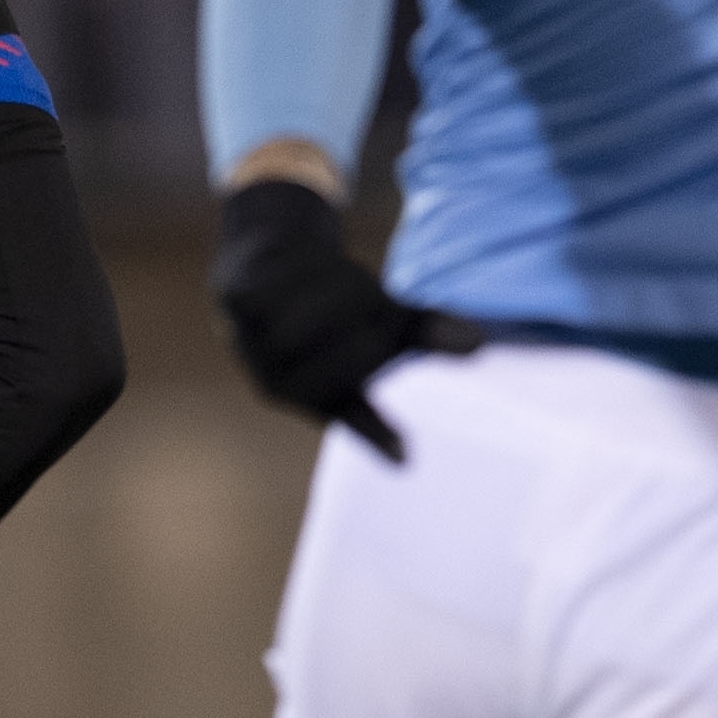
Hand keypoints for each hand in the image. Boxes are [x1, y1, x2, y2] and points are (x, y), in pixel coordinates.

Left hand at [210, 180, 483, 462]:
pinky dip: (321, 265)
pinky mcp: (239, 301)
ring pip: (326, 313)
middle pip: (358, 352)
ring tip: (350, 281)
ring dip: (351, 288)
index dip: (380, 436)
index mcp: (318, 399)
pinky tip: (316, 261)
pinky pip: (298, 282)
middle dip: (381, 320)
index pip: (358, 418)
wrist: (261, 261)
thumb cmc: (330, 307)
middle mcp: (281, 383)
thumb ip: (424, 333)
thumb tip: (478, 344)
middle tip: (379, 303)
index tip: (405, 457)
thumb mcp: (379, 323)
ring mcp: (253, 344)